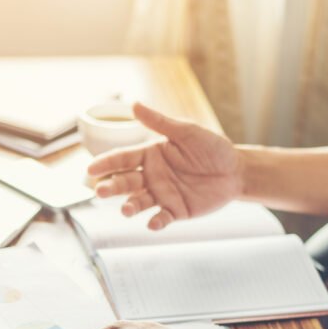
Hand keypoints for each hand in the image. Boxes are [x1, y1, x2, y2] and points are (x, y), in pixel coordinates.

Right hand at [88, 103, 242, 229]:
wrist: (236, 171)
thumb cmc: (212, 148)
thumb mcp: (187, 132)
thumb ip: (160, 122)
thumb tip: (134, 105)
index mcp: (150, 154)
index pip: (122, 158)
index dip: (106, 163)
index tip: (90, 169)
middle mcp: (151, 176)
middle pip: (125, 182)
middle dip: (111, 187)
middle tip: (100, 191)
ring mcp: (162, 194)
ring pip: (138, 202)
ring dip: (130, 206)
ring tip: (125, 210)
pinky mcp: (176, 211)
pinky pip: (162, 217)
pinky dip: (156, 222)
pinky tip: (152, 223)